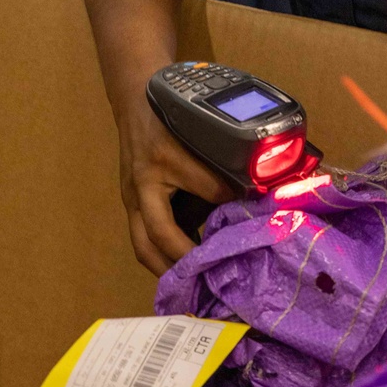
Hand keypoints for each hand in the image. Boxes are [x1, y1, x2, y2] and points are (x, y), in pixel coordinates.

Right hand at [116, 99, 233, 275]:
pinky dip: (162, 255)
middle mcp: (142, 188)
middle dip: (180, 265)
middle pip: (154, 239)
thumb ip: (223, 159)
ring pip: (143, 245)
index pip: (203, 191)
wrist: (135, 100)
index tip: (245, 231)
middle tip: (206, 285)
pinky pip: (143, 237)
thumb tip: (254, 190)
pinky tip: (185, 265)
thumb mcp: (199, 129)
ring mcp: (133, 199)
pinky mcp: (133, 204)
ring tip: (194, 287)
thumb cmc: (169, 114)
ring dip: (167, 269)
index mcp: (163, 163)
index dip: (227, 208)